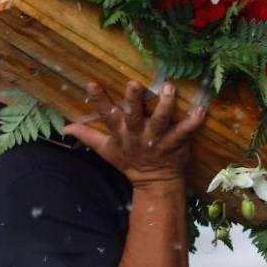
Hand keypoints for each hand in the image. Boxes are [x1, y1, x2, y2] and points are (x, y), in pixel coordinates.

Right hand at [63, 80, 205, 188]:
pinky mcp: (176, 144)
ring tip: (170, 88)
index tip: (91, 83)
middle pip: (134, 116)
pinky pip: (186, 131)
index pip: (107, 115)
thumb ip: (87, 136)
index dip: (99, 100)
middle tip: (134, 83)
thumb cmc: (129, 161)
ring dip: (166, 104)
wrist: (154, 183)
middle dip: (133, 100)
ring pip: (161, 120)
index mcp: (121, 134)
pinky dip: (193, 121)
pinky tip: (200, 109)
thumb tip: (65, 128)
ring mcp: (158, 140)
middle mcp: (138, 135)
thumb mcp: (106, 150)